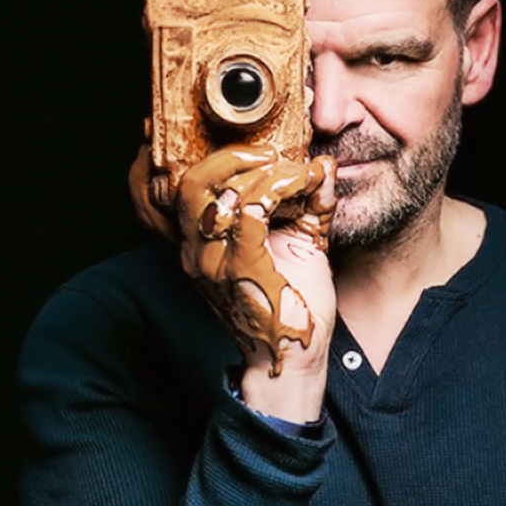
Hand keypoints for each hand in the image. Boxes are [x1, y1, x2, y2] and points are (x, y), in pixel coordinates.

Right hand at [176, 146, 336, 377]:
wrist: (296, 354)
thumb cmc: (294, 303)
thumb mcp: (298, 241)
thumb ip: (306, 201)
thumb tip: (322, 163)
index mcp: (202, 244)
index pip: (183, 188)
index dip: (215, 159)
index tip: (263, 151)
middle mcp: (198, 252)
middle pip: (189, 182)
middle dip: (231, 156)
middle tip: (271, 153)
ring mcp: (215, 261)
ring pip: (219, 191)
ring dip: (263, 170)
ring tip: (295, 171)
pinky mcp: (241, 269)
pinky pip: (251, 210)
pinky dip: (281, 187)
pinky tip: (306, 185)